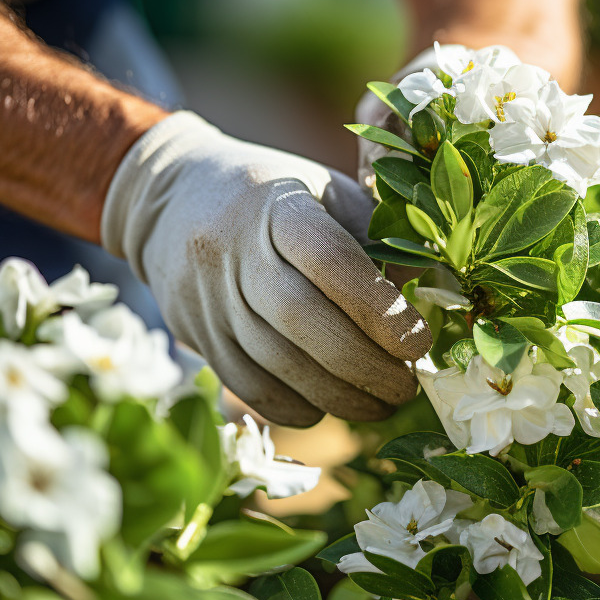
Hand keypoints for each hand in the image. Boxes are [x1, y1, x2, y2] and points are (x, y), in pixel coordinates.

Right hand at [101, 112, 431, 425]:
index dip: (378, 308)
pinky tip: (332, 406)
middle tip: (406, 388)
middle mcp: (233, 249)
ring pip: (275, 362)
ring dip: (338, 395)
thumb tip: (426, 298)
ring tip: (382, 404)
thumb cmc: (276, 195)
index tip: (419, 343)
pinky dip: (296, 407)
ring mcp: (207, 296)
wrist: (173, 194)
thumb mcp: (327, 192)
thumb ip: (375, 237)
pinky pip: (248, 386)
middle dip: (364, 365)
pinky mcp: (194, 333)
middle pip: (300, 319)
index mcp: (277, 205)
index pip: (329, 260)